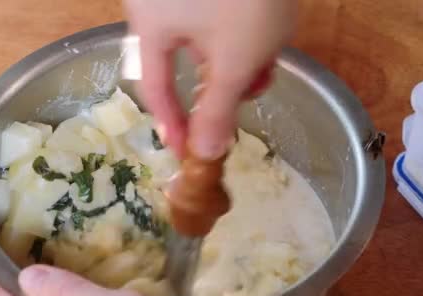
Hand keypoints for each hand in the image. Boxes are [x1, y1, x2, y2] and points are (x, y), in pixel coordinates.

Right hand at [125, 0, 295, 158]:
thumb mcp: (235, 60)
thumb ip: (218, 109)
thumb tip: (204, 154)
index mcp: (151, 23)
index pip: (155, 86)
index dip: (172, 122)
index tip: (187, 150)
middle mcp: (159, 3)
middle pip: (186, 60)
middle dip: (222, 83)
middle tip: (253, 90)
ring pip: (209, 36)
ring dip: (240, 56)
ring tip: (271, 60)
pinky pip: (221, 14)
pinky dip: (243, 30)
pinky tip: (270, 29)